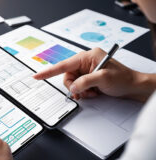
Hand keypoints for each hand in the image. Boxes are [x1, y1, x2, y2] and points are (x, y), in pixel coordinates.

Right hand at [34, 48, 153, 101]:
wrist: (132, 86)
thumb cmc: (122, 78)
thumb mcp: (103, 79)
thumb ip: (84, 82)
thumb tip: (72, 87)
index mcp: (88, 56)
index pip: (64, 64)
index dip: (49, 71)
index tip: (37, 76)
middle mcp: (85, 62)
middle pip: (67, 75)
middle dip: (73, 86)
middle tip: (83, 93)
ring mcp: (86, 70)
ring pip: (72, 82)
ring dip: (80, 90)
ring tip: (91, 93)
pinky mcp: (88, 77)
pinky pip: (78, 85)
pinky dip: (83, 92)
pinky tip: (93, 92)